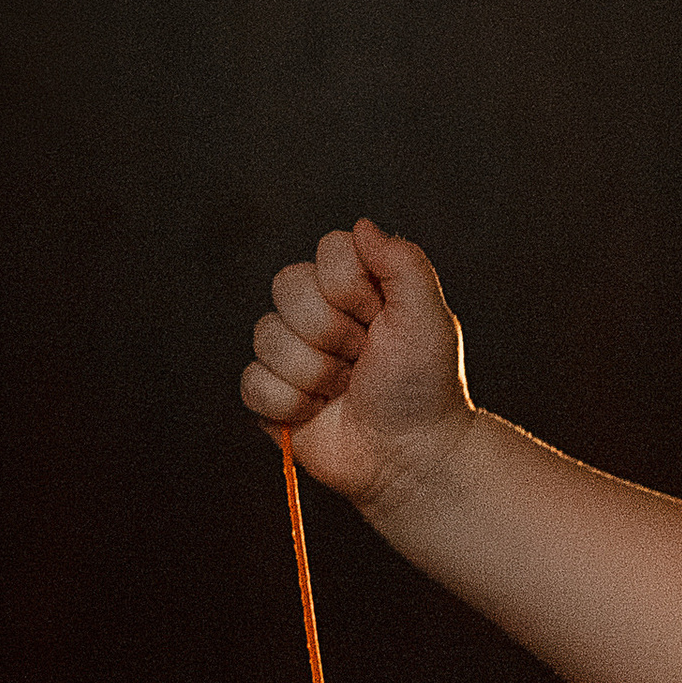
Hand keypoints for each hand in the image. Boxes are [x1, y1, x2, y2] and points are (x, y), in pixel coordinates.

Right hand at [241, 219, 473, 511]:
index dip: (351, 286)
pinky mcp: (271, 396)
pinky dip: (291, 404)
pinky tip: (319, 413)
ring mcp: (290, 353)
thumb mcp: (428, 317)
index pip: (327, 250)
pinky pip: (252, 383)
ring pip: (267, 336)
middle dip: (332, 331)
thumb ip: (402, 262)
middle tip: (363, 358)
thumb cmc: (425, 387)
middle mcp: (317, 312)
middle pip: (287, 285)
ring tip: (346, 390)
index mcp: (354, 286)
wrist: (413, 456)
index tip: (379, 317)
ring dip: (316, 372)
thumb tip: (362, 226)